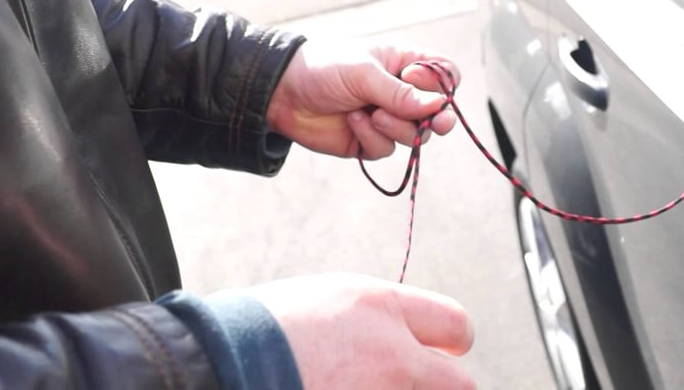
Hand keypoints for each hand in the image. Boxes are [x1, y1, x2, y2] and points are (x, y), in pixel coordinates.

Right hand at [248, 273, 475, 389]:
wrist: (222, 363)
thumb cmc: (260, 331)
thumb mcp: (324, 301)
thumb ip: (372, 319)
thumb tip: (400, 336)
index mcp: (381, 308)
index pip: (455, 324)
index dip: (453, 341)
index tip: (447, 349)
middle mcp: (393, 354)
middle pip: (460, 383)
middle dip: (443, 384)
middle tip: (414, 381)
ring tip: (352, 384)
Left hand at [267, 40, 461, 158]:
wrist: (282, 93)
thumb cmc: (324, 68)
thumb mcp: (364, 73)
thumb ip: (400, 93)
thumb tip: (439, 107)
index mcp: (404, 64)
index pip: (444, 75)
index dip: (442, 84)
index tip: (421, 84)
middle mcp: (400, 92)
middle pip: (437, 113)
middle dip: (436, 119)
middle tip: (436, 124)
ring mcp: (387, 118)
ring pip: (415, 135)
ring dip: (397, 128)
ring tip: (372, 115)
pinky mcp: (369, 141)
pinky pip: (386, 149)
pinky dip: (372, 137)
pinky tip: (352, 122)